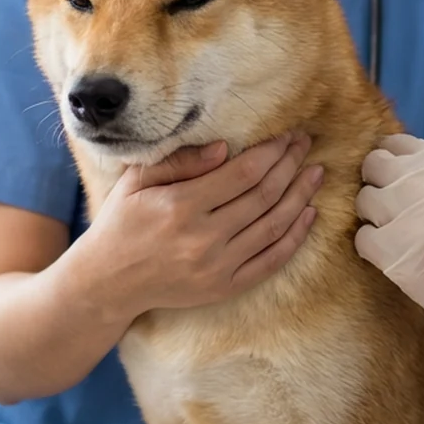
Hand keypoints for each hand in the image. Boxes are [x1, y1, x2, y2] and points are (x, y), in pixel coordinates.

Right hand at [89, 133, 322, 318]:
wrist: (109, 282)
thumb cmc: (121, 223)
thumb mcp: (136, 181)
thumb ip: (180, 162)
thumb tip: (226, 146)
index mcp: (180, 206)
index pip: (242, 173)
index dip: (271, 151)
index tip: (286, 134)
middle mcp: (203, 239)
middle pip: (264, 196)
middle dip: (290, 165)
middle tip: (305, 144)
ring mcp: (217, 267)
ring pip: (274, 226)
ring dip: (300, 196)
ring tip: (314, 173)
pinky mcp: (225, 288)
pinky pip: (271, 261)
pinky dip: (295, 237)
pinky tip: (307, 214)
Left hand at [355, 134, 423, 398]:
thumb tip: (399, 172)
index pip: (394, 144)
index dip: (390, 163)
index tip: (393, 179)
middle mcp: (422, 182)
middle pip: (371, 166)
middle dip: (376, 184)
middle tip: (390, 209)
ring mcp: (405, 216)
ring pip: (362, 201)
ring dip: (374, 218)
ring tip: (397, 236)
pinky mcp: (393, 252)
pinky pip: (362, 239)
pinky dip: (373, 248)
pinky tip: (396, 257)